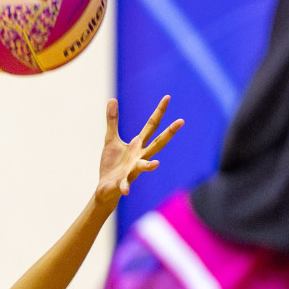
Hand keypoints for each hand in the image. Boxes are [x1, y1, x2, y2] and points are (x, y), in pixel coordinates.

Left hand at [95, 96, 183, 212]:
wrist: (106, 188)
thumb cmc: (112, 164)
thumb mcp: (111, 139)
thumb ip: (113, 121)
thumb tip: (112, 99)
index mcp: (138, 145)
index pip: (152, 125)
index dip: (159, 111)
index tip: (167, 97)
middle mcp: (140, 156)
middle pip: (157, 143)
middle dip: (169, 133)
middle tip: (181, 121)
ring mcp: (133, 170)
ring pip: (144, 166)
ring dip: (150, 166)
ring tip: (156, 165)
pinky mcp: (122, 182)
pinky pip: (125, 184)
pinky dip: (125, 186)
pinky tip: (126, 191)